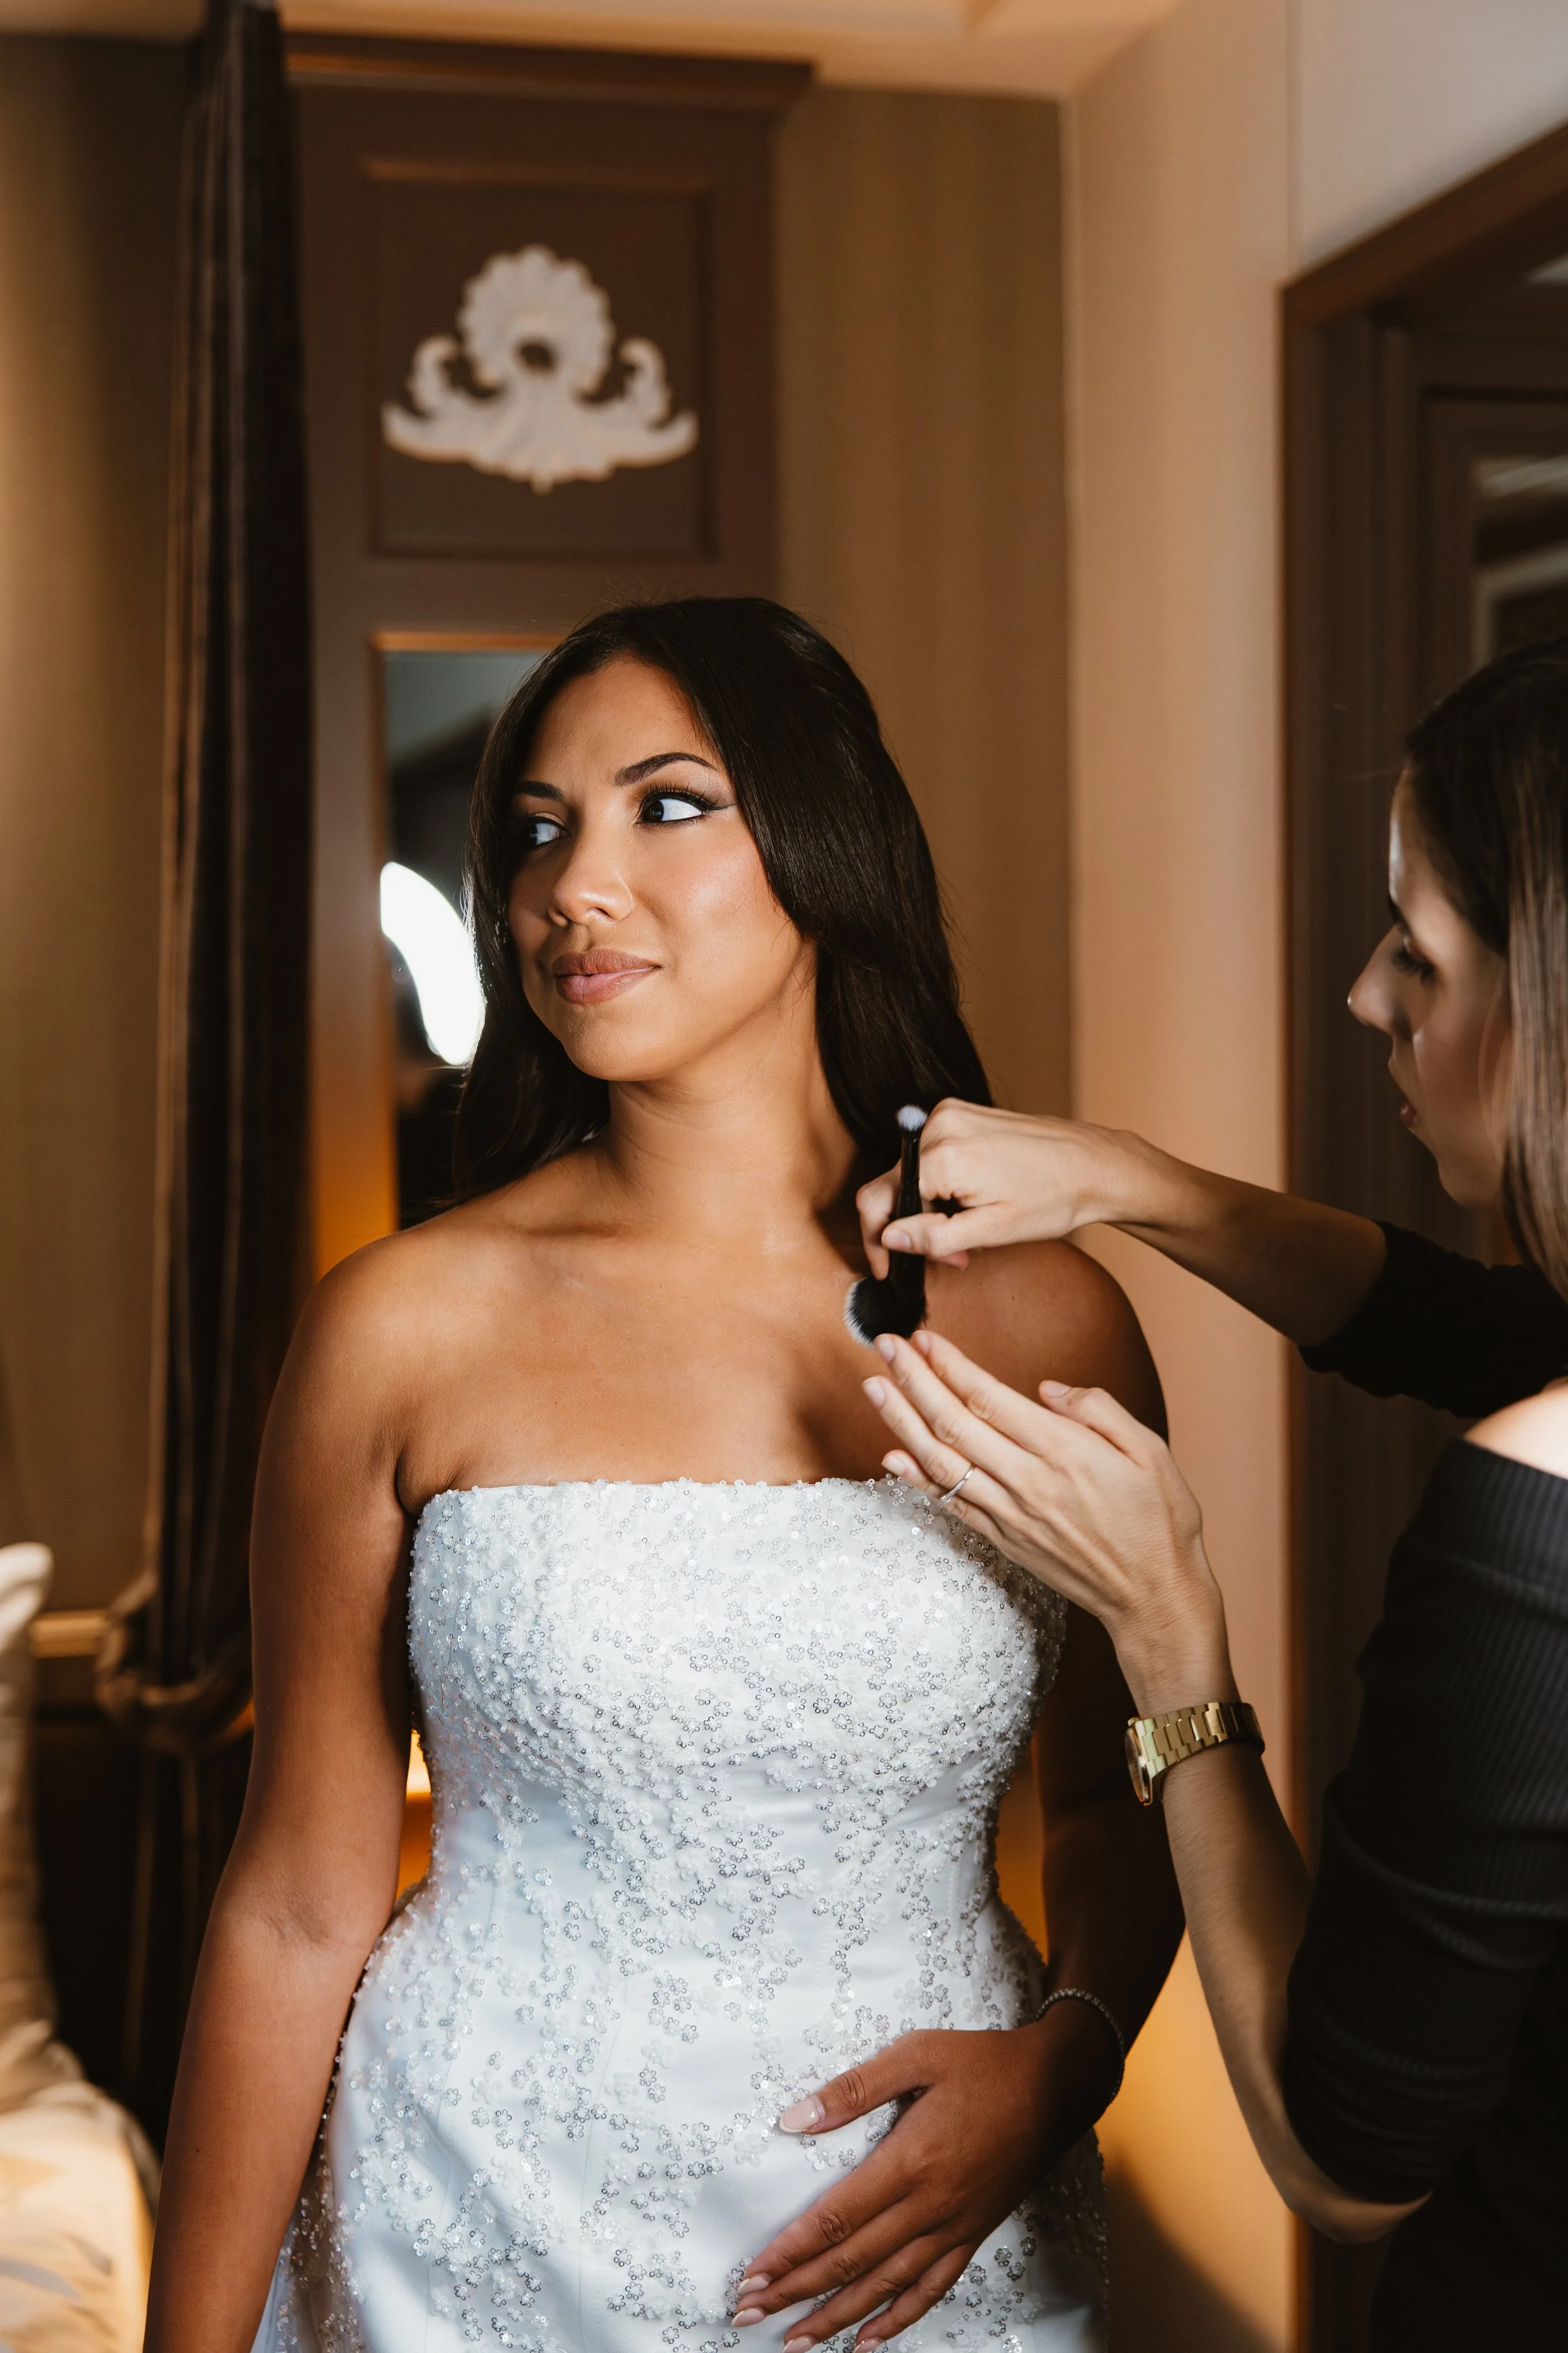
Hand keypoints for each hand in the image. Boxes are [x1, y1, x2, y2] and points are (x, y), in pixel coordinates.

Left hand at [733, 2011, 1116, 2348]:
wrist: (1057, 2085)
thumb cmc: (985, 2063)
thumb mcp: (917, 2054)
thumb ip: (854, 2088)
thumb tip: (795, 2119)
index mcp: (909, 2162)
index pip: (835, 2219)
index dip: (790, 2252)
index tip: (753, 2275)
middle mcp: (930, 2206)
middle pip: (851, 2261)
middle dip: (796, 2292)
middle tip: (749, 2313)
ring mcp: (954, 2227)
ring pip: (886, 2286)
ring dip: (837, 2317)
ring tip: (796, 2341)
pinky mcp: (974, 2234)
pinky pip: (932, 2288)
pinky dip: (899, 2319)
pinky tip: (870, 2339)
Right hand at [855, 1102, 1157, 1276]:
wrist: (1095, 1165)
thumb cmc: (1053, 1198)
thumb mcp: (990, 1231)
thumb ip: (932, 1238)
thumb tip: (888, 1238)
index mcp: (942, 1155)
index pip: (877, 1200)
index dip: (878, 1242)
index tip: (887, 1269)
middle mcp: (938, 1125)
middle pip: (893, 1185)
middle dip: (911, 1228)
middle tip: (947, 1257)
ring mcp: (949, 1114)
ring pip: (911, 1172)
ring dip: (928, 1209)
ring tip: (966, 1235)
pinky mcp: (960, 1113)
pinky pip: (930, 1155)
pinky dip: (940, 1185)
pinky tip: (969, 1204)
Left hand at [863, 1328, 1231, 1713]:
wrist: (1155, 1598)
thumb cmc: (1160, 1520)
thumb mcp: (1151, 1450)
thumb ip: (1098, 1409)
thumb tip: (1048, 1388)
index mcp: (1064, 1452)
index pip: (989, 1398)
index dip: (950, 1365)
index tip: (924, 1338)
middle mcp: (1028, 1482)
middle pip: (954, 1422)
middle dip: (914, 1380)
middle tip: (885, 1346)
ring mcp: (1011, 1515)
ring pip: (942, 1461)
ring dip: (902, 1422)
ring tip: (874, 1388)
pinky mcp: (1004, 1541)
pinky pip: (950, 1504)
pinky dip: (917, 1479)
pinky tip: (892, 1455)